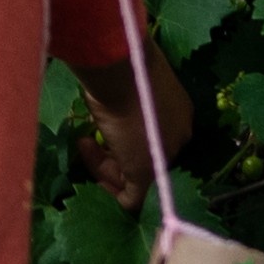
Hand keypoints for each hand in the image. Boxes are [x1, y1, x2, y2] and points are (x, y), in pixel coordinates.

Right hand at [63, 20, 192, 208]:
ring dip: (104, 166)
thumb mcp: (127, 82)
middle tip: (88, 141)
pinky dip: (108, 190)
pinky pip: (131, 198)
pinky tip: (90, 168)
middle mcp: (179, 135)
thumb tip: (112, 106)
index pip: (152, 137)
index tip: (102, 130)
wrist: (121, 65)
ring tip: (84, 143)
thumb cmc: (123, 67)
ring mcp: (165, 156)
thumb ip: (126, 99)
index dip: (125, 139)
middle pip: (144, 157)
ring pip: (135, 177)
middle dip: (113, 155)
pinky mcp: (147, 173)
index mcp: (178, 112)